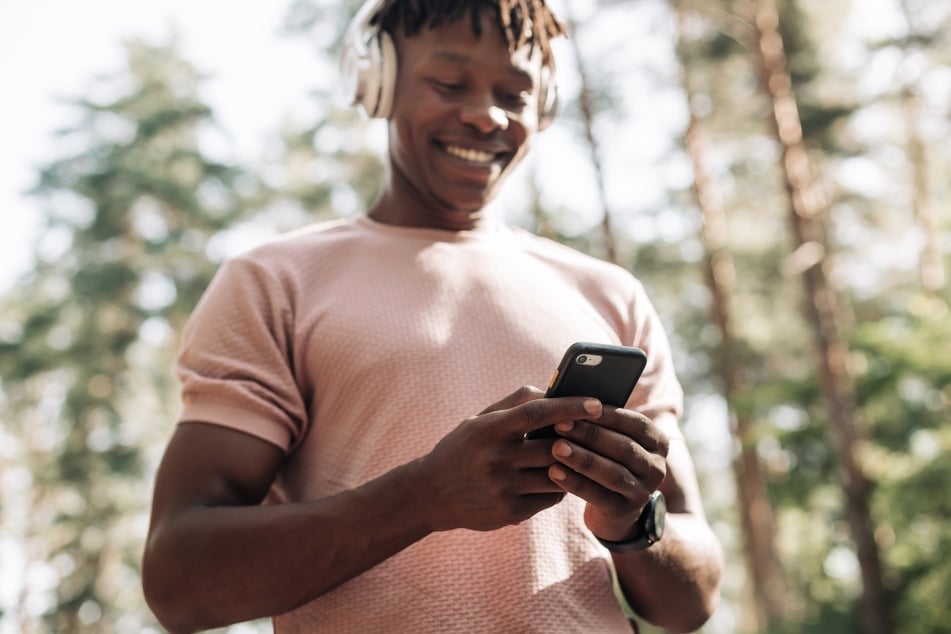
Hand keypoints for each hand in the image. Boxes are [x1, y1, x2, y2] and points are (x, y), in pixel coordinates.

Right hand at [415, 386, 602, 532]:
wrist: (431, 494)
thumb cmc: (464, 449)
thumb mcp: (479, 420)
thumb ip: (514, 403)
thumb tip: (552, 390)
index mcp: (489, 430)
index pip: (537, 413)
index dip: (570, 406)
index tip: (597, 402)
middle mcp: (496, 459)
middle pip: (554, 447)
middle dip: (580, 440)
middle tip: (599, 433)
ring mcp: (504, 488)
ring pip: (558, 475)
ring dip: (573, 465)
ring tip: (579, 456)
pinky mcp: (511, 512)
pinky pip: (551, 498)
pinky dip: (561, 486)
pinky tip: (558, 478)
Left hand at [547, 406, 669, 541]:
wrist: (614, 510)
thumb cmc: (608, 462)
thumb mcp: (613, 443)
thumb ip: (602, 424)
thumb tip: (571, 402)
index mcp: (657, 443)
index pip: (636, 424)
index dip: (608, 415)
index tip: (579, 406)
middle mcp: (656, 468)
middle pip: (624, 448)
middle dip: (590, 435)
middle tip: (560, 425)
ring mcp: (643, 493)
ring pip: (613, 473)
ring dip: (582, 458)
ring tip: (555, 447)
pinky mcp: (624, 512)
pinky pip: (598, 496)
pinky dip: (574, 483)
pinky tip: (553, 472)